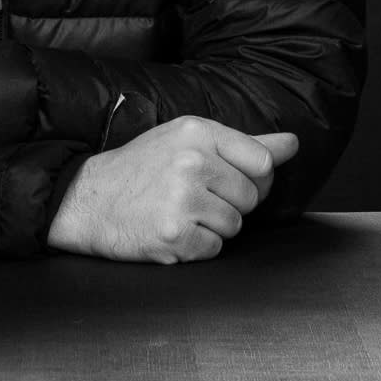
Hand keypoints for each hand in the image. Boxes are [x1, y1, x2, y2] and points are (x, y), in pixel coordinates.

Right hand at [47, 116, 298, 262]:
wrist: (87, 200)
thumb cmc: (140, 170)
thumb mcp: (186, 141)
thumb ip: (243, 144)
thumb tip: (293, 143)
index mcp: (197, 132)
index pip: (262, 162)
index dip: (252, 179)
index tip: (226, 180)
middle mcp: (192, 161)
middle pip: (251, 197)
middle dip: (228, 204)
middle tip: (191, 197)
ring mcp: (183, 198)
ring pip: (235, 225)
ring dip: (212, 227)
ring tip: (178, 212)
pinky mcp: (175, 234)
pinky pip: (215, 249)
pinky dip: (196, 247)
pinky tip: (170, 230)